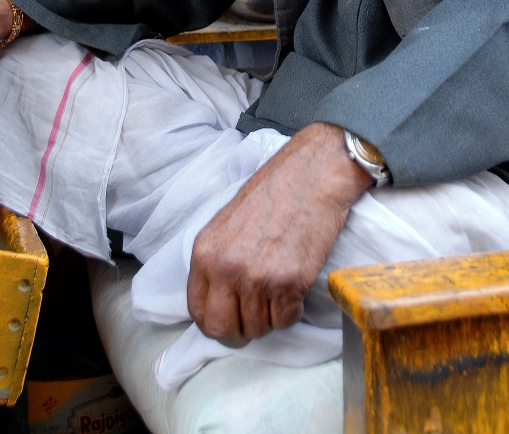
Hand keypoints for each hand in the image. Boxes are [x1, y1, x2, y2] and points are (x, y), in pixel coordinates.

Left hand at [187, 122, 371, 345]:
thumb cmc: (272, 195)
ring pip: (257, 328)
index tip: (230, 319)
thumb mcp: (227, 225)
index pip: (197, 311)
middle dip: (239, 332)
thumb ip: (216, 262)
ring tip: (278, 290)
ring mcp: (256, 277)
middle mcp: (226, 267)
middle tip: (254, 320)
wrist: (311, 176)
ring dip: (269, 317)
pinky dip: (291, 311)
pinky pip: (285, 320)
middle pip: (222, 329)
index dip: (215, 322)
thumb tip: (216, 302)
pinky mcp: (288, 282)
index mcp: (205, 252)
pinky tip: (294, 288)